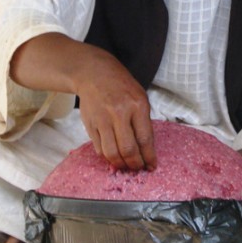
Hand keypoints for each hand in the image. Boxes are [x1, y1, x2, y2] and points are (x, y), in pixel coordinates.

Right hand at [10, 32, 156, 170]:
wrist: (94, 74)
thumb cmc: (122, 86)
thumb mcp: (140, 97)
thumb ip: (143, 121)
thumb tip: (146, 149)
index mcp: (137, 106)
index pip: (145, 139)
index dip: (149, 157)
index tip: (151, 166)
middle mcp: (119, 113)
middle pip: (128, 149)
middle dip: (135, 164)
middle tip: (138, 169)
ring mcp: (102, 119)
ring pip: (111, 152)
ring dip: (120, 164)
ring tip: (126, 166)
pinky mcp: (90, 124)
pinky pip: (99, 148)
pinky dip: (107, 156)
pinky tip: (113, 157)